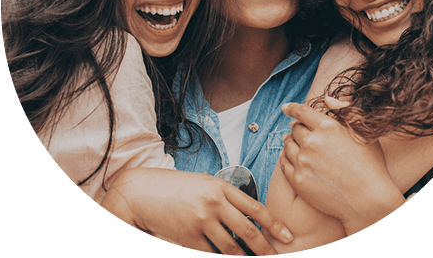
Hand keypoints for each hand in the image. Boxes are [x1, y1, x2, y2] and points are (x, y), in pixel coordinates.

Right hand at [101, 168, 292, 254]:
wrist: (144, 193)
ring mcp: (202, 222)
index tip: (288, 236)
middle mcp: (214, 204)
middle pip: (248, 231)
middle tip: (276, 257)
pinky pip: (211, 254)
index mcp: (220, 187)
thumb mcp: (203, 183)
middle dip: (265, 248)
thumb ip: (223, 195)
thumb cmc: (176, 186)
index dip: (274, 224)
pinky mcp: (189, 239)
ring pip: (232, 248)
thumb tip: (244, 211)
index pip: (255, 208)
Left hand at [280, 102, 404, 234]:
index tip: (286, 107)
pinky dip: (285, 158)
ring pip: (287, 145)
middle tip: (298, 130)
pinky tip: (290, 158)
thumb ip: (344, 111)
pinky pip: (284, 163)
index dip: (292, 108)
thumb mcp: (362, 132)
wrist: (369, 202)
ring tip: (293, 143)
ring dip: (290, 141)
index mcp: (327, 127)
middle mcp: (312, 142)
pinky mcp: (298, 180)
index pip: (302, 112)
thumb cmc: (371, 165)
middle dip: (296, 127)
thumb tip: (326, 99)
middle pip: (294, 128)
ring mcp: (303, 162)